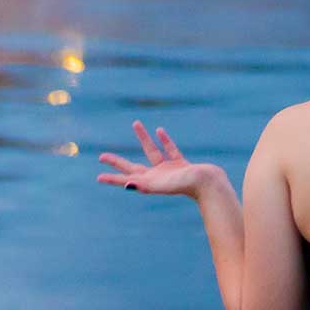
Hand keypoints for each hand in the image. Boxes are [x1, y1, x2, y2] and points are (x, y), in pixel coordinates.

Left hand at [97, 121, 223, 197]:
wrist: (210, 185)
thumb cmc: (187, 186)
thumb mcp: (164, 185)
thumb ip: (146, 185)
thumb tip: (127, 185)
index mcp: (150, 184)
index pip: (127, 179)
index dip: (112, 178)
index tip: (98, 177)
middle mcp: (157, 177)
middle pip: (132, 167)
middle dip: (117, 162)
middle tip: (102, 157)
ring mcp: (169, 170)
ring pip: (152, 152)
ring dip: (144, 138)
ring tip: (136, 123)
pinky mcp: (182, 164)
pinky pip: (170, 150)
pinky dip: (164, 140)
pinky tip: (160, 130)